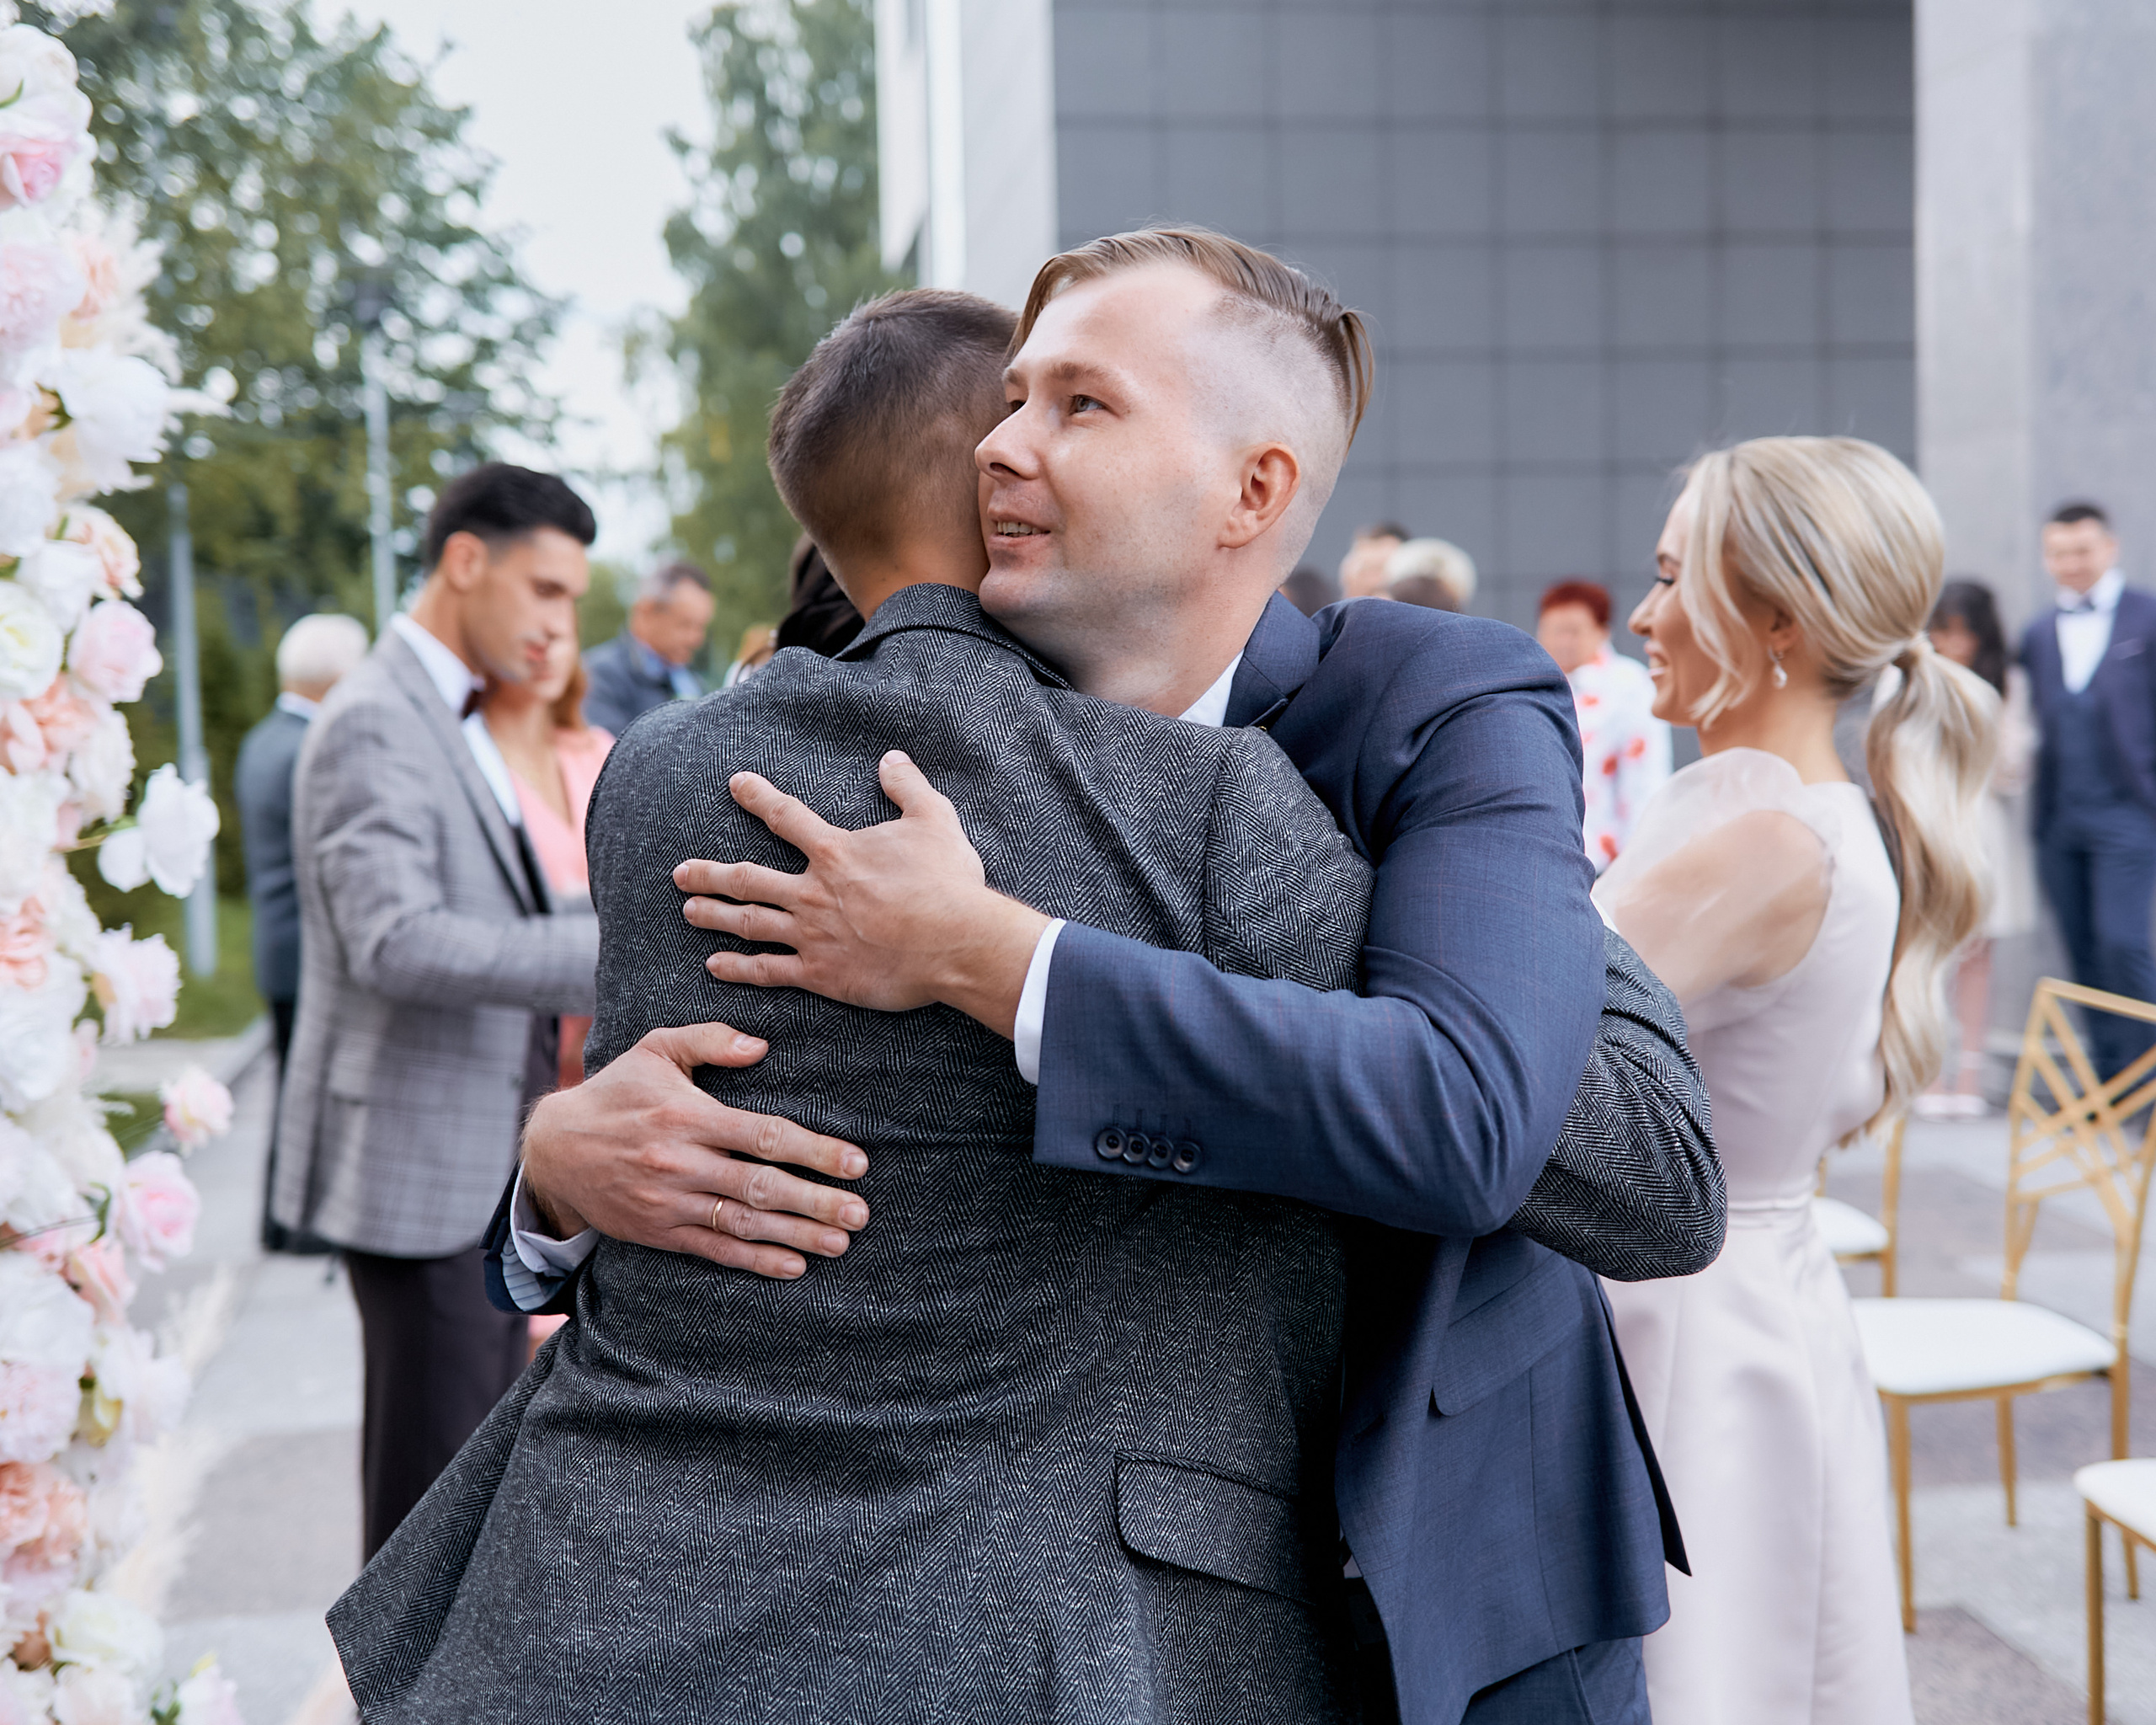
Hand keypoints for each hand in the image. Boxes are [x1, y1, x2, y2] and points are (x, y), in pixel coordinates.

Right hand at [521, 1020, 868, 1281]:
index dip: (815, 1151)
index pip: (764, 1135)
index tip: (856, 1163)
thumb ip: (710, 1040)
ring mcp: (669, 1202)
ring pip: (742, 1223)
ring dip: (796, 1236)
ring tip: (840, 1243)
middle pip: (761, 1186)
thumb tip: (761, 1045)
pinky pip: (713, 1249)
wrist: (553, 1149)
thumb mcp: (656, 1049)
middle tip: (861, 1214)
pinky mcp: (659, 1231)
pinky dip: (754, 1260)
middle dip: (817, 1202)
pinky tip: (792, 1266)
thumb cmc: (617, 1092)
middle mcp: (681, 1162)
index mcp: (689, 1116)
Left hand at [675, 750, 1047, 1036]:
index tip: (736, 785)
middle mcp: (812, 892)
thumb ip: (908, 787)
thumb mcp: (935, 820)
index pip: (785, 816)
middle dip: (710, 873)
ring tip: (689, 910)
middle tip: (681, 872)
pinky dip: (740, 968)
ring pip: (749, 922)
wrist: (956, 943)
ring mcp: (811, 934)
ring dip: (715, 916)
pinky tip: (715, 966)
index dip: (758, 797)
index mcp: (835, 851)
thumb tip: (892, 759)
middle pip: (747, 878)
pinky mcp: (821, 973)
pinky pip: (769, 970)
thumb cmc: (947, 882)